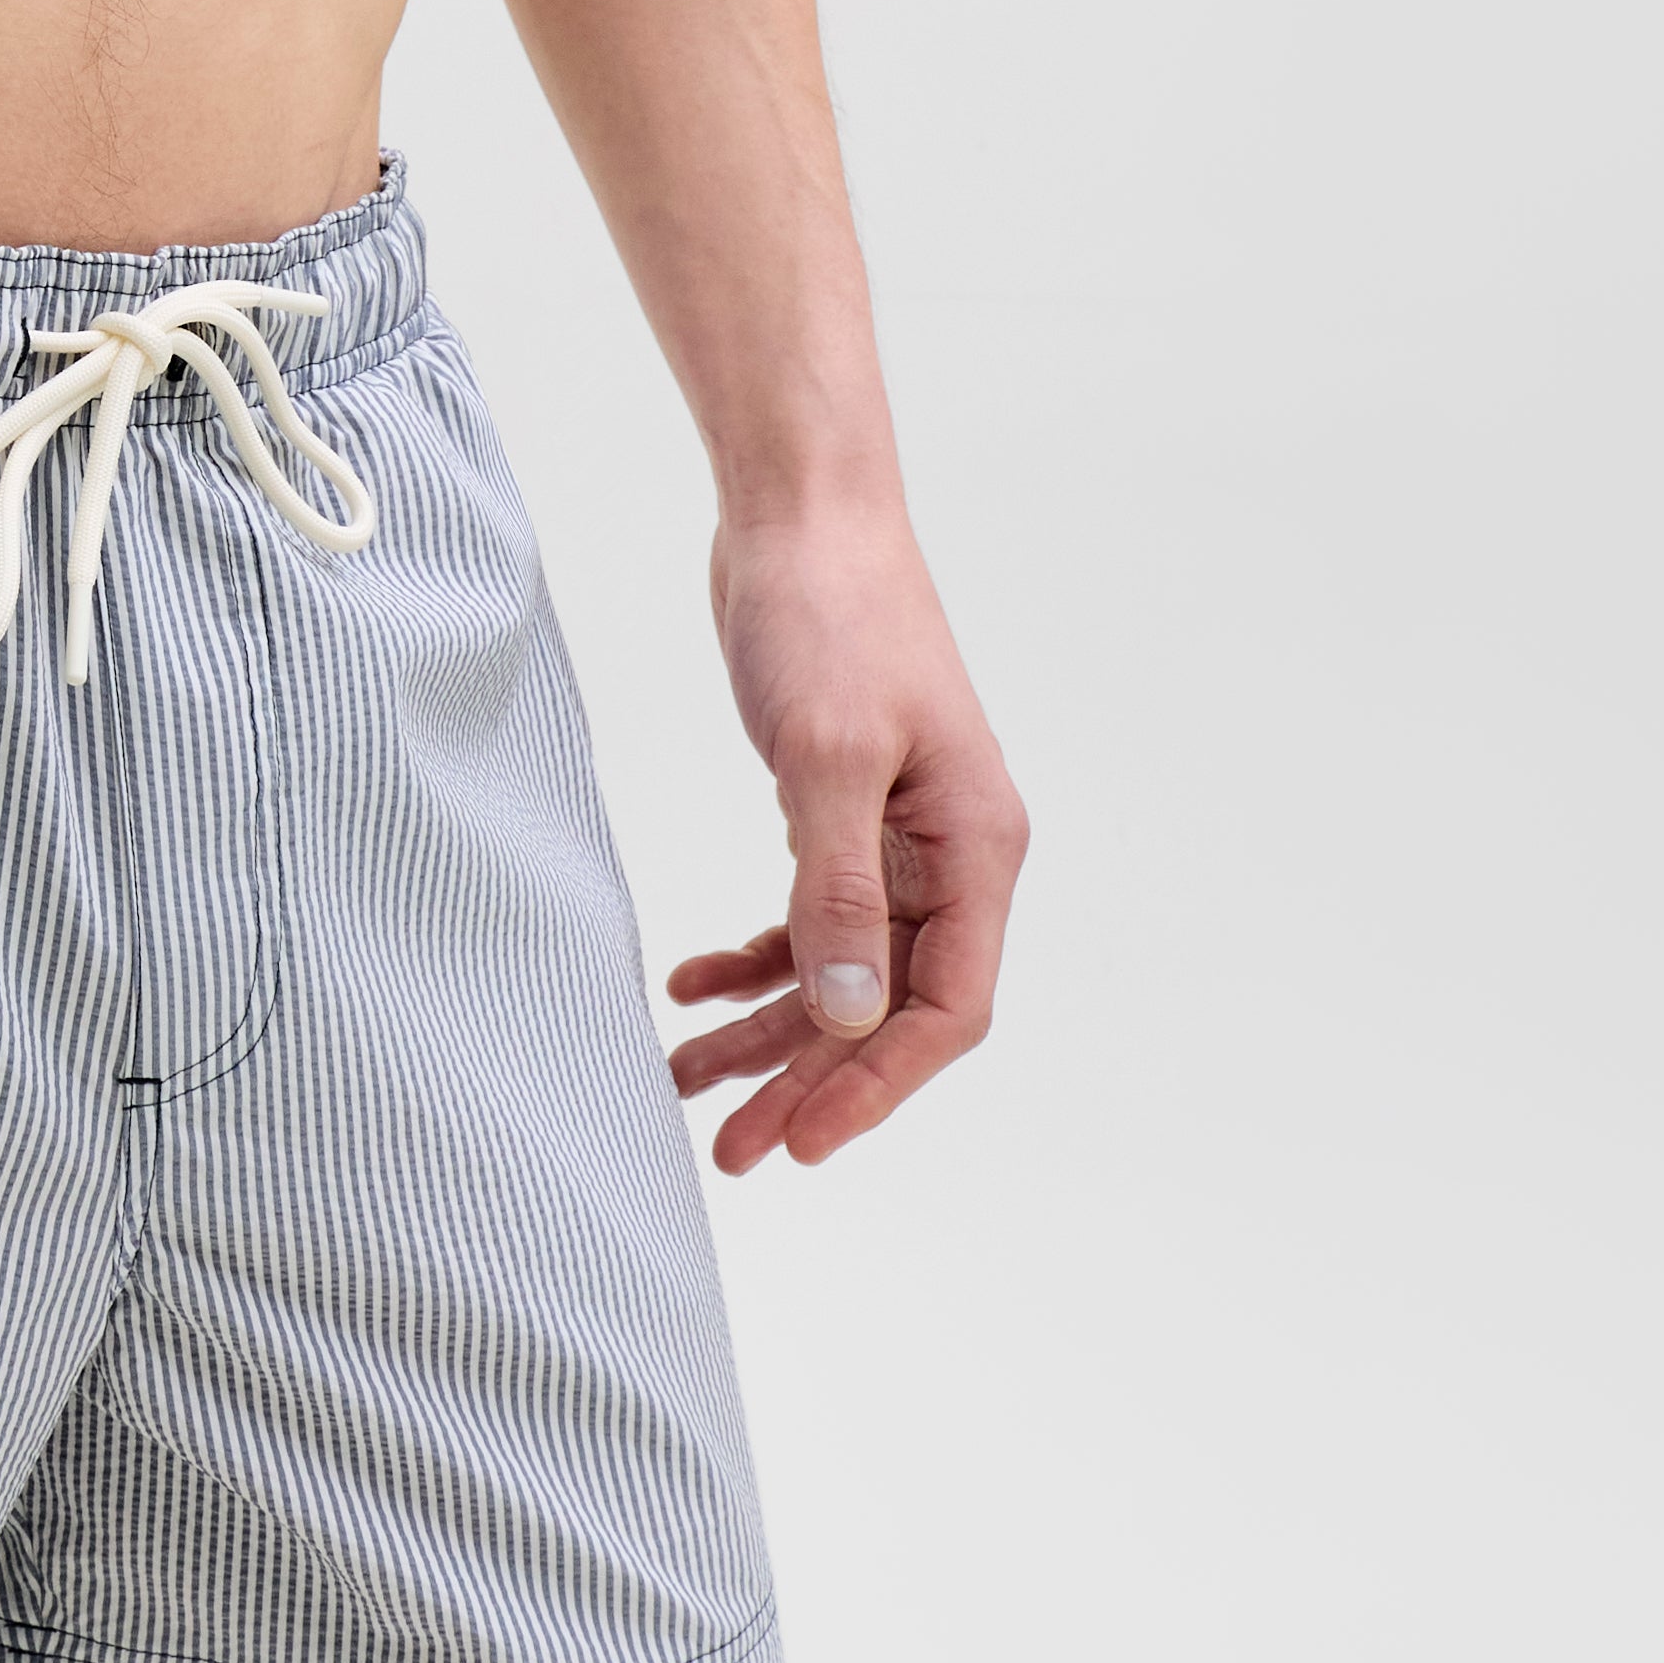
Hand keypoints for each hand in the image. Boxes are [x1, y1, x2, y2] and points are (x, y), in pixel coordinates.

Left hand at [665, 495, 1028, 1175]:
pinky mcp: (841, 811)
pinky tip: (690, 985)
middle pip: (887, 1007)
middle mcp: (949, 854)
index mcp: (976, 847)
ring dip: (769, 1031)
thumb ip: (840, 888)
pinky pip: (810, 917)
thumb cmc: (830, 615)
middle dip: (809, 1080)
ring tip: (687, 1083)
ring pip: (840, 970)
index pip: (947, 1008)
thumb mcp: (828, 756)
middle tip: (731, 1149)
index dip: (878, 1085)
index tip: (803, 1143)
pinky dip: (754, 958)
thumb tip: (850, 1012)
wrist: (799, 512)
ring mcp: (898, 835)